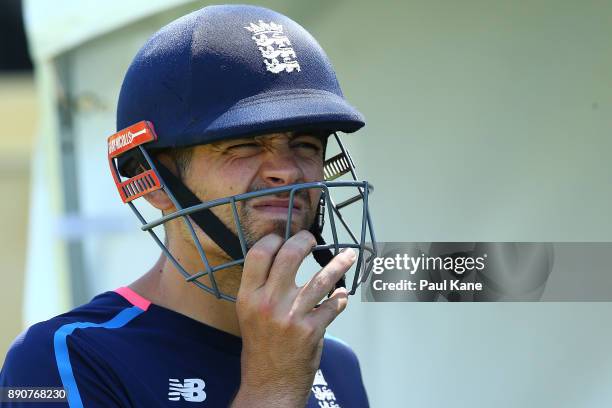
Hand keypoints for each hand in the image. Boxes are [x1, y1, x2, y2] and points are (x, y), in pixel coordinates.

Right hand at [230, 230, 355, 407]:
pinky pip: (334, 305)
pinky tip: (343, 295)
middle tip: (312, 239)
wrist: (269, 383)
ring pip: (321, 279)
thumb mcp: (248, 312)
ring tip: (348, 255)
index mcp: (248, 296)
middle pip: (290, 256)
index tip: (285, 237)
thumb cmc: (260, 345)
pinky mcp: (312, 330)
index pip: (259, 253)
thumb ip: (261, 286)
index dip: (274, 239)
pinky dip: (341, 298)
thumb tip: (281, 256)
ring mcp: (291, 316)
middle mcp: (268, 303)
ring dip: (339, 264)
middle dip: (305, 241)